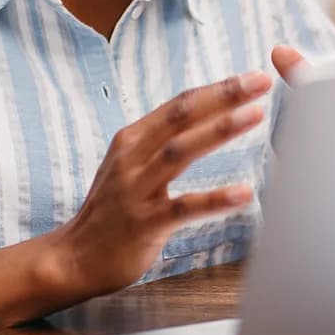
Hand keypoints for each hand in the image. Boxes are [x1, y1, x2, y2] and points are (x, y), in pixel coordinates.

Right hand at [50, 71, 272, 299]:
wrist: (74, 258)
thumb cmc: (113, 210)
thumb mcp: (131, 165)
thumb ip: (162, 143)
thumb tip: (205, 120)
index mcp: (133, 139)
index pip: (180, 105)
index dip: (217, 89)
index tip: (253, 76)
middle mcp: (132, 157)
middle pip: (182, 117)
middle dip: (223, 96)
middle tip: (260, 81)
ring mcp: (135, 189)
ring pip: (181, 152)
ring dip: (220, 130)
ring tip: (255, 116)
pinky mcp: (143, 224)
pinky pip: (183, 207)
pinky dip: (215, 199)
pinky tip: (245, 193)